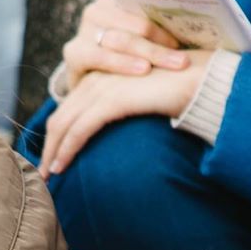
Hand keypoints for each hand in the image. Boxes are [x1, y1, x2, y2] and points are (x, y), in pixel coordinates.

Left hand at [41, 52, 210, 176]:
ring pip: (65, 123)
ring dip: (52, 152)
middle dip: (49, 145)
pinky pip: (80, 129)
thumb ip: (132, 106)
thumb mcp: (151, 98)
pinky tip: (59, 167)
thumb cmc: (187, 90)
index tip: (54, 155)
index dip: (59, 131)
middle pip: (62, 115)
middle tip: (43, 172)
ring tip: (47, 175)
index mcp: (107, 74)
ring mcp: (105, 86)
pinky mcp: (113, 99)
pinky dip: (66, 150)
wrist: (207, 80)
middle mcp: (101, 76)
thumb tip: (125, 131)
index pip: (73, 105)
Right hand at [63, 0, 188, 90]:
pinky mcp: (74, 53)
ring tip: (175, 63)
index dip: (170, 6)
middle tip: (189, 52)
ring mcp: (84, 29)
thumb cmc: (133, 62)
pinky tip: (143, 70)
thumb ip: (166, 27)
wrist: (93, 90)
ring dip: (151, 51)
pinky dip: (122, 63)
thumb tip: (205, 22)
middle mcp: (98, 9)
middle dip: (165, 37)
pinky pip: (99, 56)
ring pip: (121, 37)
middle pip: (136, 20)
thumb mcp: (150, 40)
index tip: (194, 16)